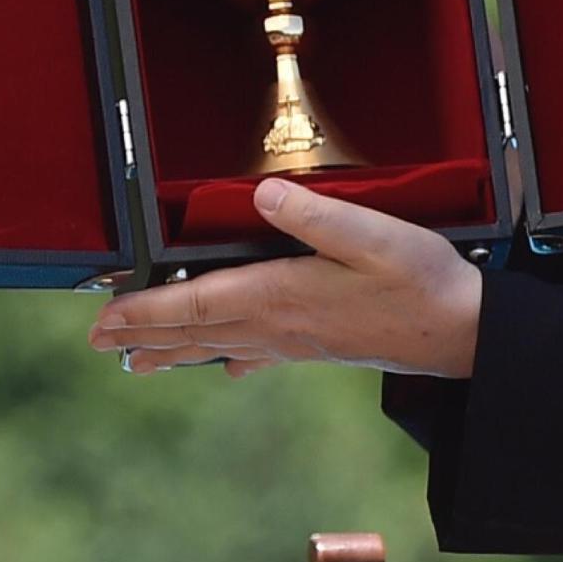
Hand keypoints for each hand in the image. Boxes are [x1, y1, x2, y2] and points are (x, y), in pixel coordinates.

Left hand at [86, 178, 483, 377]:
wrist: (465, 334)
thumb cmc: (423, 281)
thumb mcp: (373, 235)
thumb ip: (315, 215)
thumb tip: (261, 195)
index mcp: (281, 295)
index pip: (195, 303)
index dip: (144, 310)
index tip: (103, 318)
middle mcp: (278, 325)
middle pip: (195, 330)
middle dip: (142, 334)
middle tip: (97, 342)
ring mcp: (296, 341)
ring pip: (218, 345)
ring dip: (172, 350)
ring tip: (135, 361)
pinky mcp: (317, 348)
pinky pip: (258, 355)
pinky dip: (228, 356)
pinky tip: (224, 366)